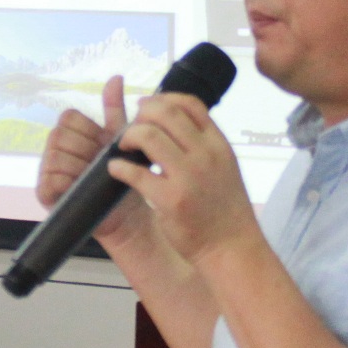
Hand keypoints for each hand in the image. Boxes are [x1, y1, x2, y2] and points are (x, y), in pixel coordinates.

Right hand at [36, 75, 151, 250]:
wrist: (126, 213)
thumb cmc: (120, 174)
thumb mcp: (119, 138)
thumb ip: (114, 109)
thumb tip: (116, 77)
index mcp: (69, 133)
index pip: (69, 117)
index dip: (90, 131)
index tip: (103, 146)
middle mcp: (53, 149)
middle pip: (61, 135)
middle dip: (86, 150)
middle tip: (101, 165)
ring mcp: (46, 170)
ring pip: (56, 156)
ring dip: (79, 167)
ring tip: (94, 178)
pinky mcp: (44, 193)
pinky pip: (50, 179)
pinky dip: (68, 182)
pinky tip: (81, 188)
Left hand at [107, 94, 260, 266]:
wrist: (231, 248)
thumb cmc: (225, 209)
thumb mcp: (225, 167)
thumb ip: (204, 144)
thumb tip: (174, 121)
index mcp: (218, 145)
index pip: (190, 104)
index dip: (163, 99)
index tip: (147, 107)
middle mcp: (205, 155)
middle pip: (166, 113)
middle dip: (142, 115)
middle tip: (131, 129)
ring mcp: (188, 177)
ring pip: (148, 136)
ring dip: (128, 137)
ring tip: (123, 147)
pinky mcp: (170, 200)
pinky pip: (136, 173)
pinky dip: (119, 167)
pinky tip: (115, 169)